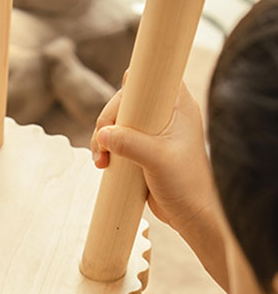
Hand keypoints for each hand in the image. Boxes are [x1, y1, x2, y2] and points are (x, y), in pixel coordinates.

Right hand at [90, 80, 217, 233]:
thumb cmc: (187, 185)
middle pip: (127, 101)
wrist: (190, 215)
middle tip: (104, 143)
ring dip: (104, 138)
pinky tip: (105, 163)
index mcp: (178, 107)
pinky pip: (118, 139)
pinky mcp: (142, 148)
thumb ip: (131, 143)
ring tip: (103, 161)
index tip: (121, 104)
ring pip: (119, 121)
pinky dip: (107, 148)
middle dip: (109, 121)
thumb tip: (103, 134)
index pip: (153, 78)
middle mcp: (166, 115)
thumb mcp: (158, 160)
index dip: (134, 84)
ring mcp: (153, 132)